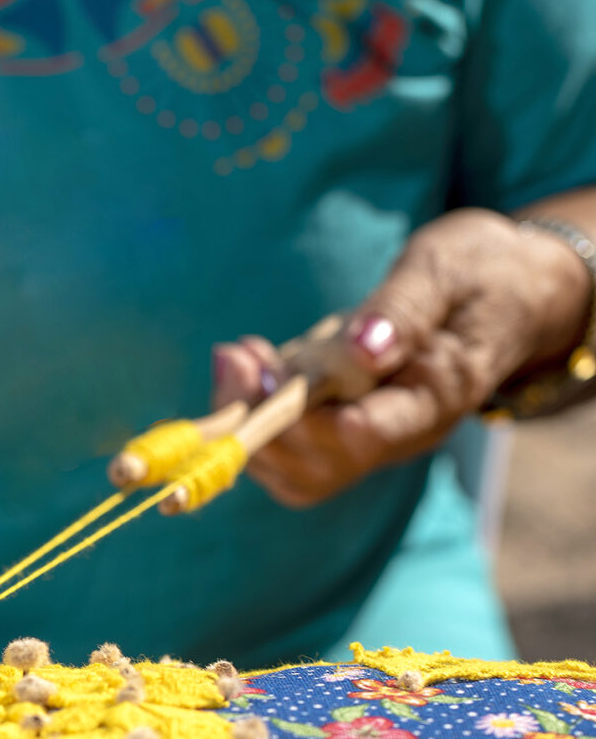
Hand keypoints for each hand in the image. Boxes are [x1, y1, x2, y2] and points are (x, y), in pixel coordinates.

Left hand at [211, 207, 593, 506]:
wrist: (505, 294)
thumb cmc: (479, 273)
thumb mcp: (446, 270)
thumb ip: (403, 310)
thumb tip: (363, 349)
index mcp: (436, 399)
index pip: (363, 437)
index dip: (303, 419)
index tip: (259, 374)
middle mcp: (400, 434)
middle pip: (315, 467)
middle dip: (261, 422)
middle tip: (234, 355)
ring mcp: (370, 437)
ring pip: (292, 468)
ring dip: (248, 419)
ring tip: (235, 354)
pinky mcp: (344, 426)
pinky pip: (288, 446)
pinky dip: (254, 411)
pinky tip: (246, 362)